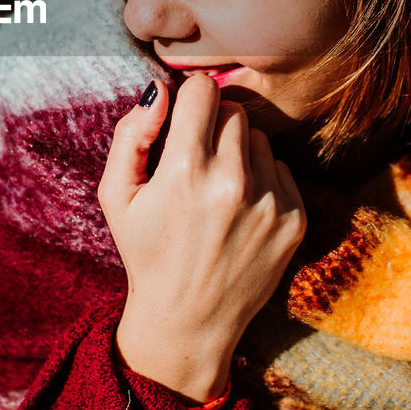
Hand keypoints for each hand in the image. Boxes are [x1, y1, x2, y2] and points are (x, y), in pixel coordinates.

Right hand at [98, 75, 306, 402]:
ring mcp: (269, 203)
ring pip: (258, 138)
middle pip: (233, 110)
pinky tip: (239, 210)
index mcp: (185, 172)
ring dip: (238, 151)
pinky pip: (280, 169)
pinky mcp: (294, 220)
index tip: (184, 115)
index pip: (202, 90)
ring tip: (217, 188)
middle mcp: (233, 183)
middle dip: (213, 124)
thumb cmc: (146, 251)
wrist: (189, 320)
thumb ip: (130, 134)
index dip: (188, 97)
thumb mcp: (116, 195)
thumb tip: (160, 90)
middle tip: (195, 158)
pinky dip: (261, 179)